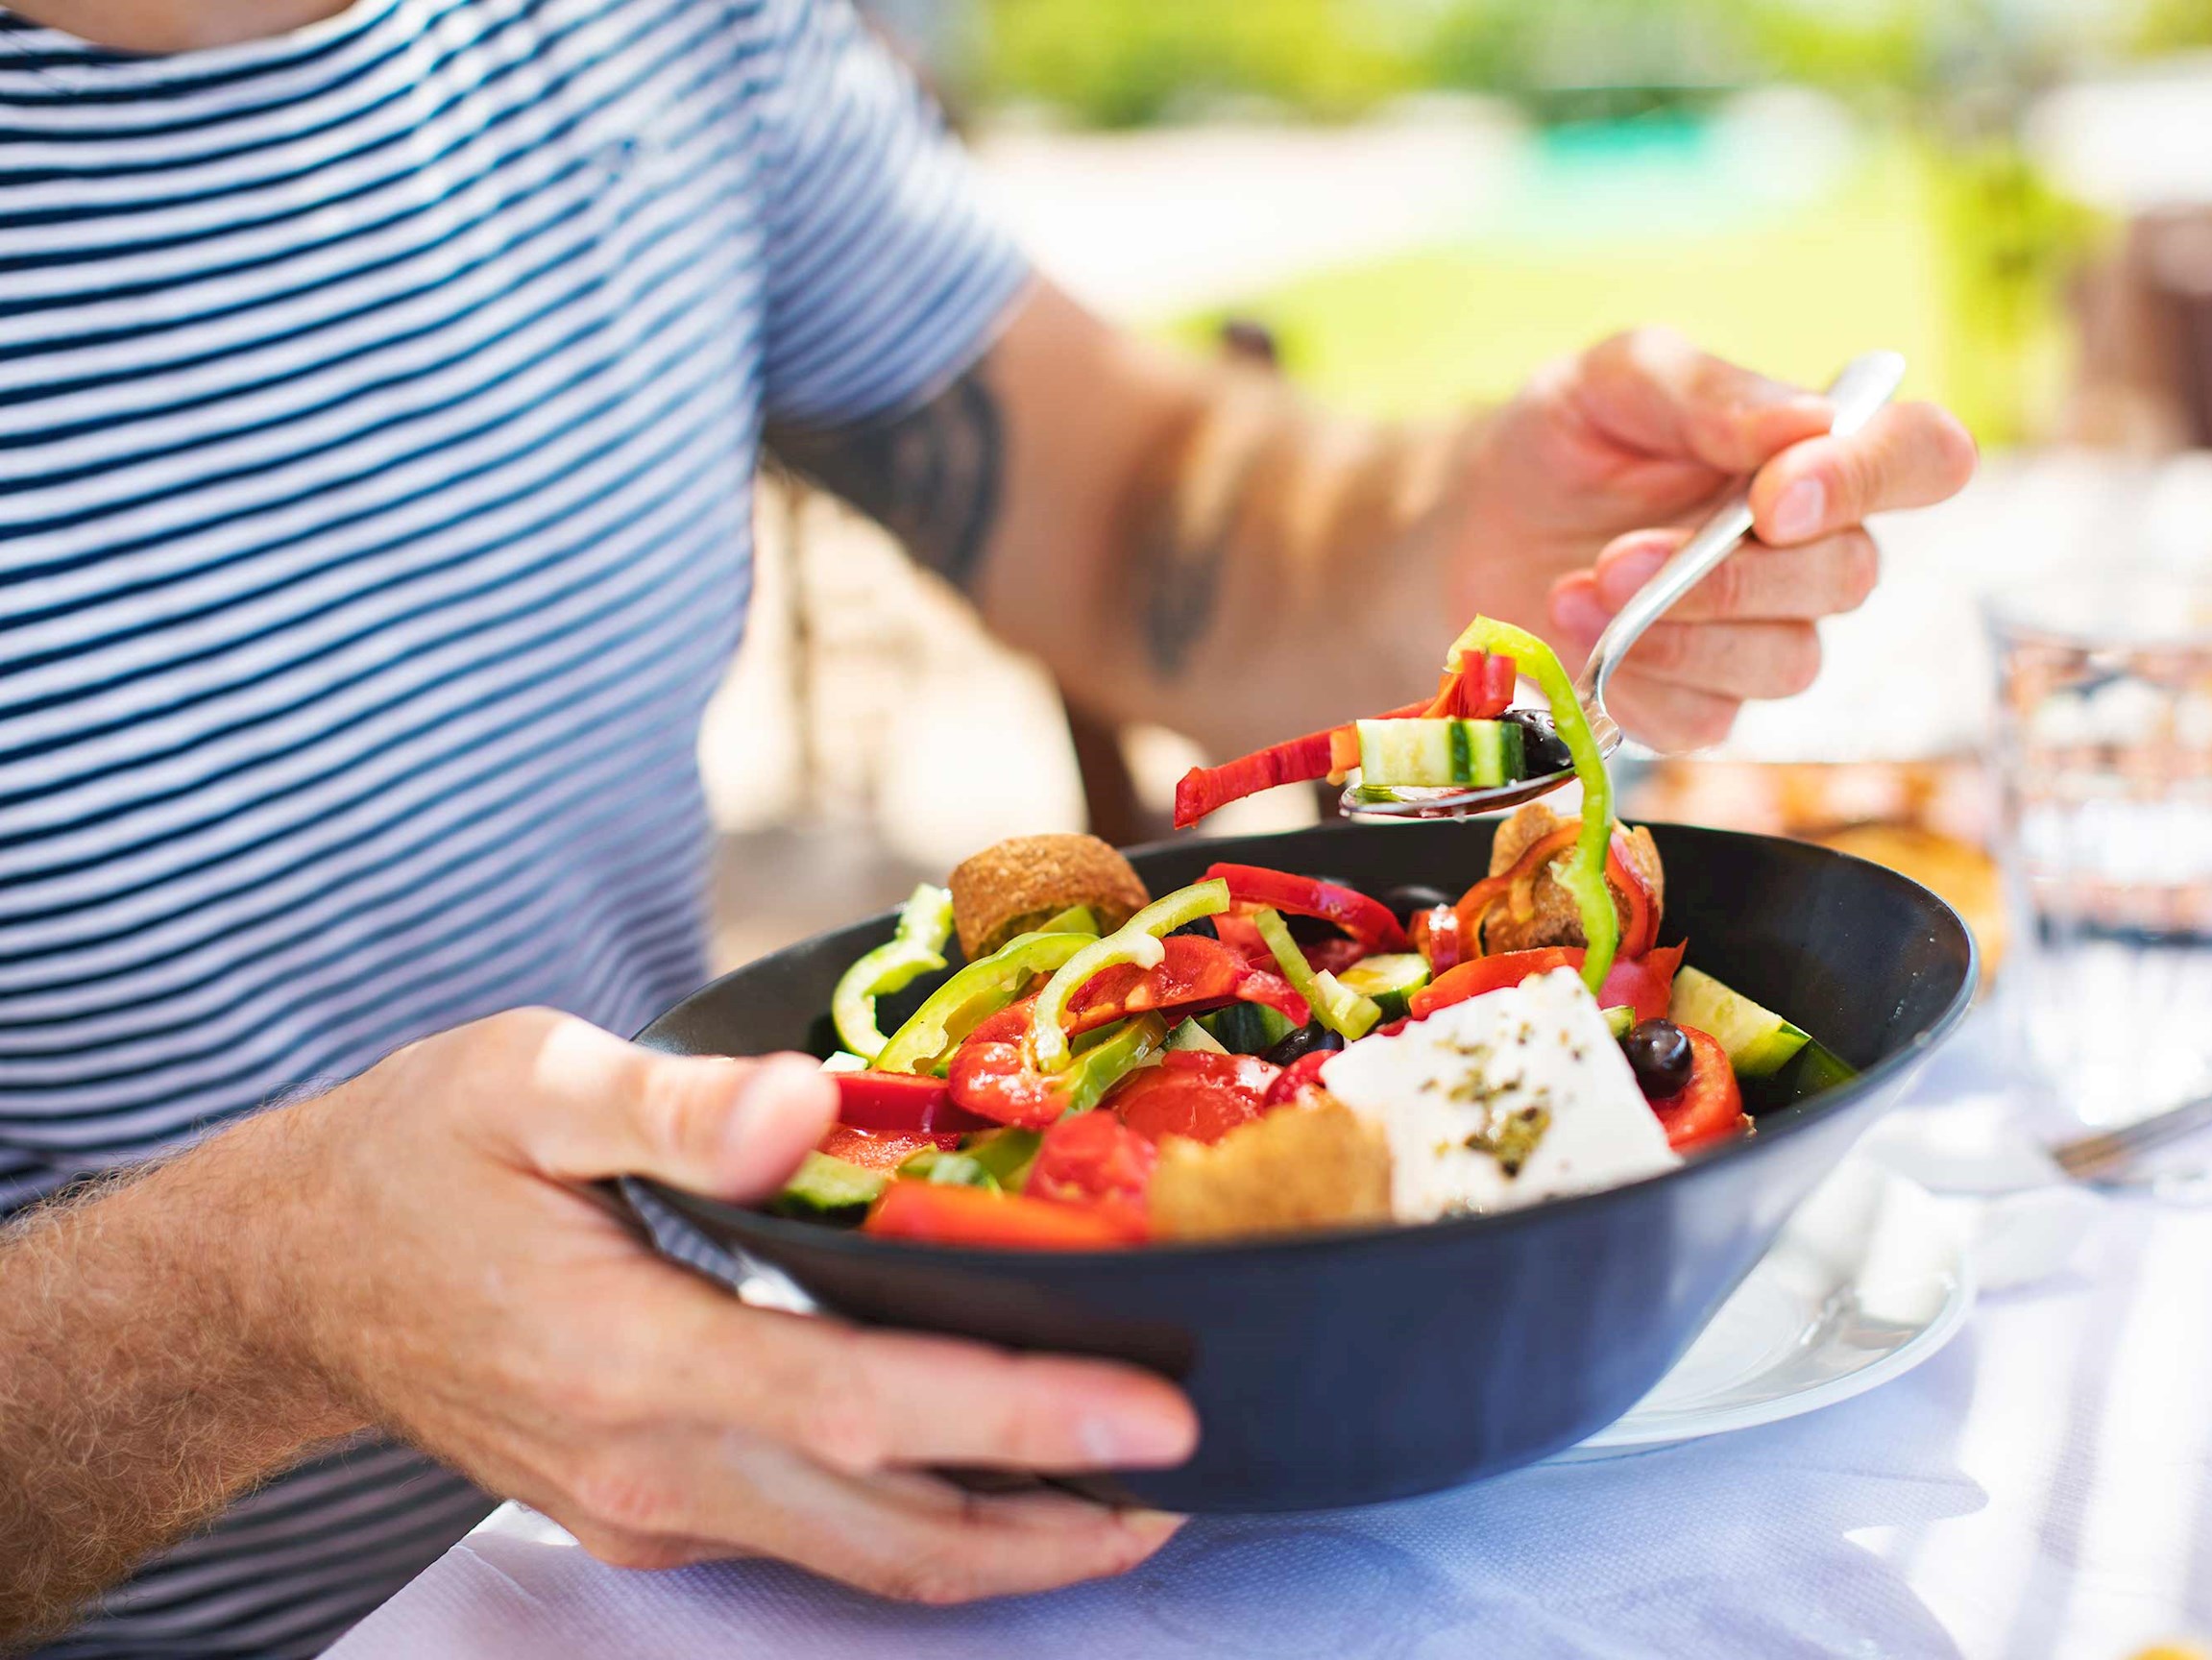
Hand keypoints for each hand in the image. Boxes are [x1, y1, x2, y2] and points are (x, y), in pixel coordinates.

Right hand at [266, 1010, 1196, 1601]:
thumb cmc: (415, 1159)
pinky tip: (997, 1477)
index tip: (1164, 1415)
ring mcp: (650, 1508)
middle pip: (896, 1533)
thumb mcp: (523, 1082)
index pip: (870, 1408)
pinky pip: (816, 1546)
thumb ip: (669, 1102)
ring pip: (865, 1564)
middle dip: (1062, 1524)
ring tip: (1133, 1499)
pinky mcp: (650, 1514)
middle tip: (1197, 1476)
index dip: (1028, 1417)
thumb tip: (801, 1106)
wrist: (292, 1278)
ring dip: (1008, 1547)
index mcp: (630, 1356)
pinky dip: (926, 1528)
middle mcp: (652, 1464)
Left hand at [1442, 330, 1976, 746]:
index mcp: (1814, 453)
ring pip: (1788, 662)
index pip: (1922, 457)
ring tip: (1580, 589)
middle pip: (1850, 576)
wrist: (1475, 522)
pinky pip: (1711, 718)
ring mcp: (1764, 634)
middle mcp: (1811, 549)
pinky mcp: (1702, 703)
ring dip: (1678, 632)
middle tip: (1619, 556)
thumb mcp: (1617, 379)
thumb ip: (1708, 392)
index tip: (1778, 496)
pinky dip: (1639, 683)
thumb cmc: (1566, 438)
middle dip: (1732, 576)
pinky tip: (1580, 638)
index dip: (1875, 478)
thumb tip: (1805, 423)